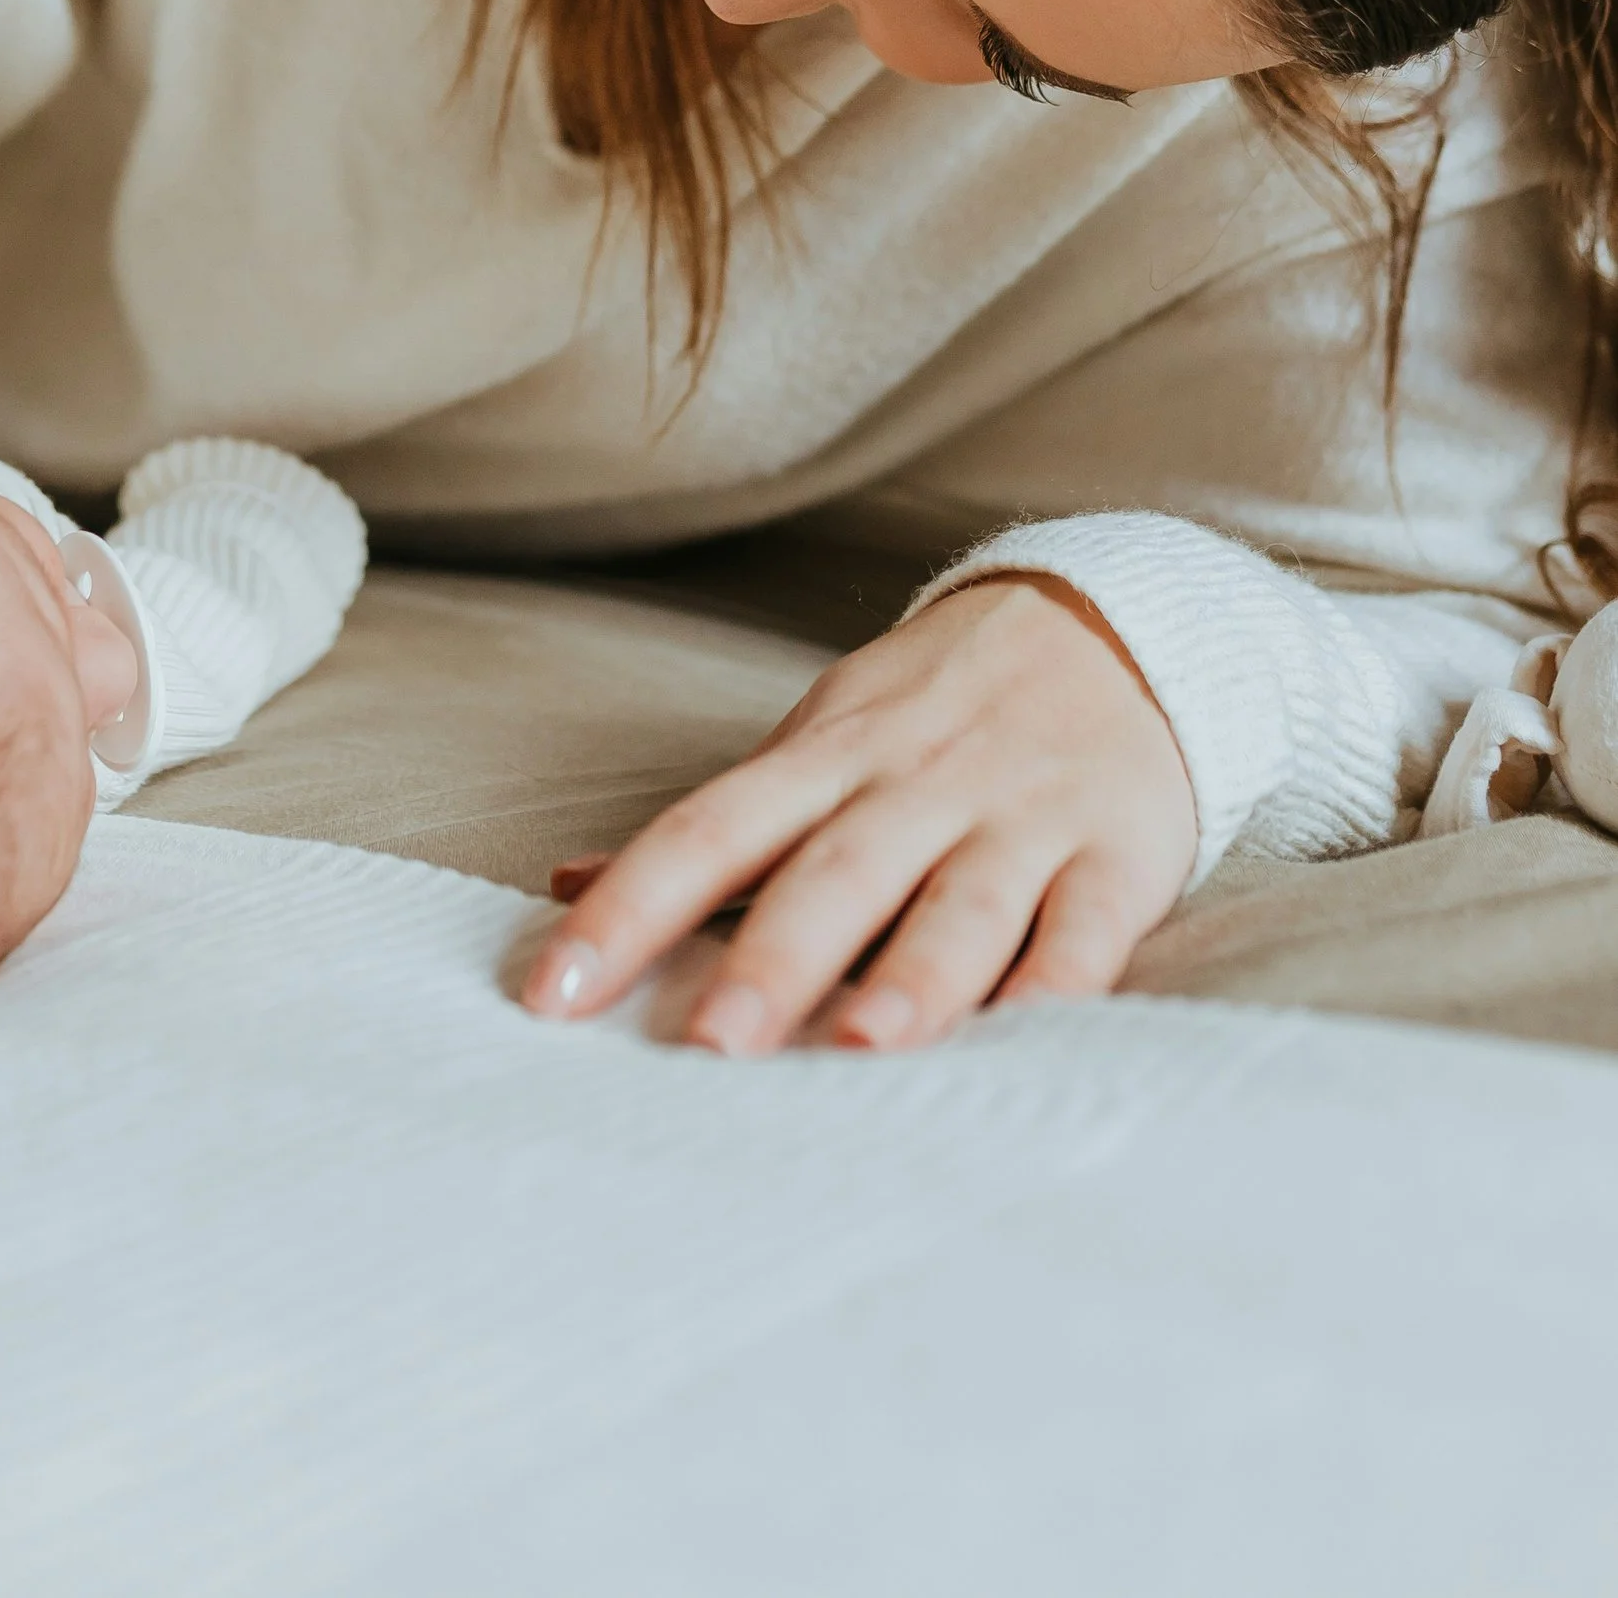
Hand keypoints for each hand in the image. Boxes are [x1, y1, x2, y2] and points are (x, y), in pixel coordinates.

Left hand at [520, 575, 1197, 1053]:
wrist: (1110, 625)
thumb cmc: (930, 714)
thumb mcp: (815, 743)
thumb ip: (714, 829)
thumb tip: (564, 883)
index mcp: (825, 762)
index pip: (709, 831)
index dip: (628, 906)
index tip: (555, 992)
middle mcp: (914, 788)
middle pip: (833, 873)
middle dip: (770, 958)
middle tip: (709, 1046)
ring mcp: (1021, 820)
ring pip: (962, 904)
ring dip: (914, 977)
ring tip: (862, 1046)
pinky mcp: (1116, 857)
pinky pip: (1088, 928)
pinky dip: (1061, 984)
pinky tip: (1028, 1041)